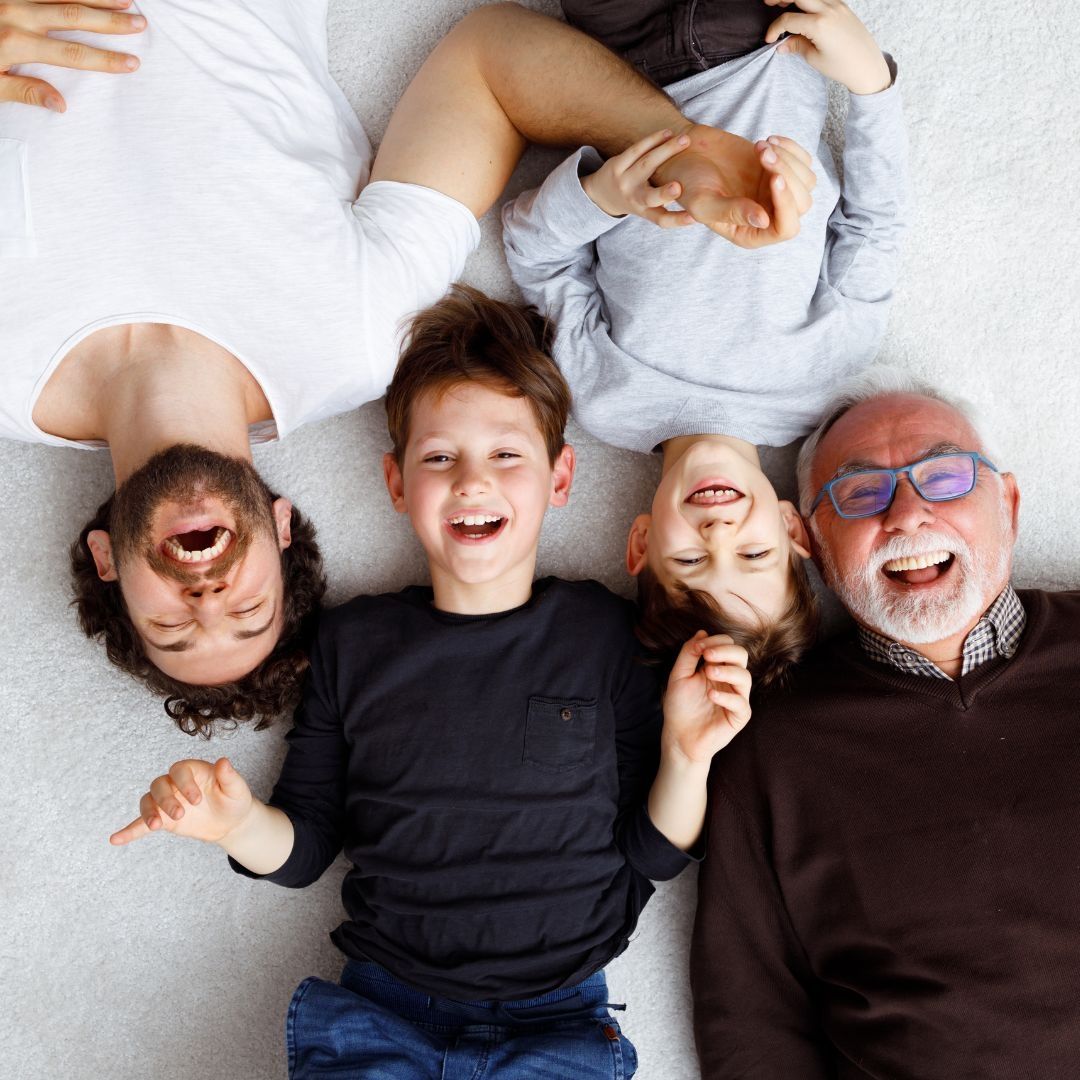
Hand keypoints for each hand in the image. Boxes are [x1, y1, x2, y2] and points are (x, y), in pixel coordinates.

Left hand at [0, 0, 145, 111]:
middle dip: (110, 20)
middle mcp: (16, 14)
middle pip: (73, 15)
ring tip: (125, 0)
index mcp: (16, 43)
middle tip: (139, 23)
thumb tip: (60, 104)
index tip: (131, 63)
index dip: (105, 59)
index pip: (71, 53)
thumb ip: (24, 91)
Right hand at [110, 758, 253, 847]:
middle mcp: (175, 783)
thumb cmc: (234, 799)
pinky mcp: (162, 820)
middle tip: (180, 815)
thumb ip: (229, 776)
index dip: (184, 783)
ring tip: (156, 826)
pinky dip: (129, 831)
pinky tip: (116, 839)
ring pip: (148, 801)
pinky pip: (141, 824)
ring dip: (149, 813)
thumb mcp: (236, 788)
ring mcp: (166, 801)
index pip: (179, 771)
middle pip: (159, 785)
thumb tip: (224, 761)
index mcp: (192, 770)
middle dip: (166, 800)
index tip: (196, 801)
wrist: (231, 821)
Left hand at [582, 129, 695, 227]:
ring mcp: (623, 181)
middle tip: (678, 188)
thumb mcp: (649, 208)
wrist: (601, 193)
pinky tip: (668, 133)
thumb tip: (703, 194)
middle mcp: (634, 199)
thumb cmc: (637, 199)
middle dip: (663, 193)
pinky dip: (653, 140)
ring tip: (685, 140)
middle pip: (649, 198)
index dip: (677, 220)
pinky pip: (636, 150)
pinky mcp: (616, 165)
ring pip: (646, 165)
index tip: (694, 218)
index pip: (661, 220)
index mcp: (645, 212)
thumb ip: (669, 202)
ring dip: (666, 151)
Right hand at [651, 124, 815, 248]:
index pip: (785, 229)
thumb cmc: (688, 184)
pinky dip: (791, 147)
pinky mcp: (780, 169)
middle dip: (786, 174)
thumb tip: (764, 221)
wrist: (687, 155)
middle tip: (762, 153)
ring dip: (788, 159)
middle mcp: (768, 216)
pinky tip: (768, 140)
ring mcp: (775, 192)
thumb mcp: (703, 203)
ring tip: (760, 145)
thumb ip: (732, 213)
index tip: (772, 177)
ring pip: (806, 182)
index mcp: (751, 233)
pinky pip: (804, 161)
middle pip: (802, 204)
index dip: (786, 204)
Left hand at [662, 631, 751, 764]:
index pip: (728, 645)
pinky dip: (727, 697)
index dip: (716, 642)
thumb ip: (689, 653)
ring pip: (745, 676)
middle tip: (707, 655)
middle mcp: (729, 680)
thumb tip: (702, 632)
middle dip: (726, 651)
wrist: (679, 736)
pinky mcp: (739, 716)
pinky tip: (711, 696)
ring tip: (708, 673)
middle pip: (741, 655)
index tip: (699, 647)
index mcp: (717, 667)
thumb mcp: (679, 675)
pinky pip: (741, 703)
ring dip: (727, 671)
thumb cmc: (679, 706)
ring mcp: (736, 697)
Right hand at [765, 0, 891, 95]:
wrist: (868, 65)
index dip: (775, 29)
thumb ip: (797, 46)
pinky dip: (810, 0)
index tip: (769, 40)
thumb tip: (781, 44)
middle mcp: (828, 10)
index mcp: (819, 25)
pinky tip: (803, 7)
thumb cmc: (842, 66)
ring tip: (783, 3)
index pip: (788, 20)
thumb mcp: (815, 58)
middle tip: (768, 3)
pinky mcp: (843, 6)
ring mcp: (837, 5)